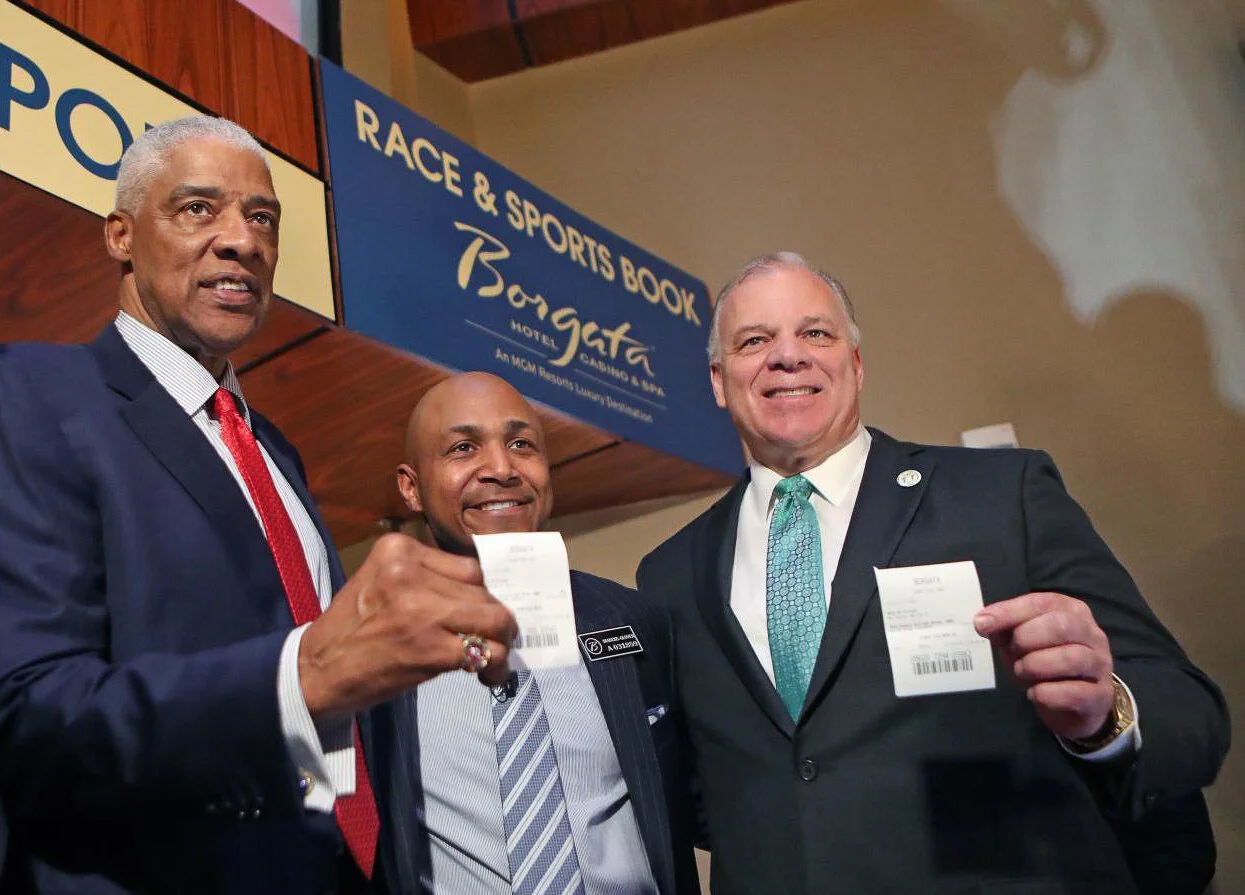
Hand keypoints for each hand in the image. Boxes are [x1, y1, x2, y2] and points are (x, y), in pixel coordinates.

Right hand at [298, 533, 516, 719]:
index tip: (481, 611)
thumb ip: (427, 578)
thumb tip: (486, 593)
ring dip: (502, 642)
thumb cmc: (354, 628)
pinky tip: (486, 674)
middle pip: (483, 590)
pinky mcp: (430, 648)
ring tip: (494, 658)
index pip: (468, 566)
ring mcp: (421, 610)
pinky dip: (494, 665)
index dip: (481, 592)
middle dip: (494, 618)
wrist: (318, 670)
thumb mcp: (383, 582)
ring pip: (493, 618)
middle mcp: (410, 573)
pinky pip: (484, 652)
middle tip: (492, 638)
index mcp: (398, 550)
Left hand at [973, 591, 1113, 740]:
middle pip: (1062, 625)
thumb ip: (1006, 629)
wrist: (1077, 703)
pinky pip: (1077, 693)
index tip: (982, 623)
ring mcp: (1100, 665)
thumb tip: (983, 622)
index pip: (1042, 603)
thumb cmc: (1046, 663)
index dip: (1010, 612)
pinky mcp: (1101, 695)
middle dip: (1027, 638)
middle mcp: (1092, 634)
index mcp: (1072, 612)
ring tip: (1022, 672)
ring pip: (1072, 658)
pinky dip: (1049, 694)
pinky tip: (1035, 694)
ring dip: (1036, 666)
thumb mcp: (1023, 642)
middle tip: (1011, 652)